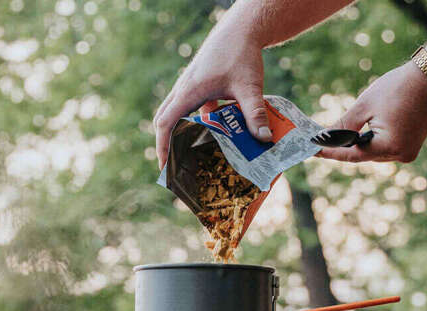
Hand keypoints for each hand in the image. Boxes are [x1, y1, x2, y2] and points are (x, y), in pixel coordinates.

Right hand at [153, 21, 272, 168]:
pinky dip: (193, 122)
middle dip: (165, 143)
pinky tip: (211, 136)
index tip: (164, 166)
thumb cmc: (241, 54)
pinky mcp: (199, 84)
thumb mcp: (250, 87)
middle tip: (171, 166)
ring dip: (176, 132)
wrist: (241, 29)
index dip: (162, 145)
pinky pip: (188, 106)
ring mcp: (189, 85)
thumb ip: (255, 113)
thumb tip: (264, 139)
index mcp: (189, 92)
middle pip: (164, 118)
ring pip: (174, 112)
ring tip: (186, 154)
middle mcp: (184, 89)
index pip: (166, 122)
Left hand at [318, 62, 426, 162]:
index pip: (352, 156)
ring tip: (338, 139)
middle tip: (320, 144)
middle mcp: (400, 155)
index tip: (313, 151)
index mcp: (389, 147)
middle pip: (363, 156)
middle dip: (343, 148)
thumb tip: (324, 138)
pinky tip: (361, 133)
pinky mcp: (412, 146)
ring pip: (373, 153)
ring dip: (359, 145)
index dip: (331, 153)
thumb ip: (343, 125)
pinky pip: (385, 148)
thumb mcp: (365, 106)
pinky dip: (373, 141)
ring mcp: (408, 152)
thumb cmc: (399, 87)